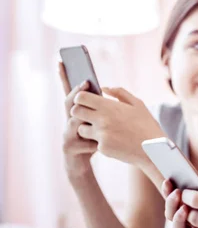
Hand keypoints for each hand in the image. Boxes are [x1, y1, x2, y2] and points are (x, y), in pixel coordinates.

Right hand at [59, 62, 97, 179]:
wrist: (83, 164)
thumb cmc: (94, 140)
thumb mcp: (99, 122)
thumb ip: (100, 108)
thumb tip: (106, 89)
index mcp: (76, 112)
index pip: (70, 92)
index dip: (64, 77)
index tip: (62, 62)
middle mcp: (68, 120)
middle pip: (69, 103)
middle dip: (77, 93)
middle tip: (85, 84)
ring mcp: (66, 133)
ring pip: (73, 122)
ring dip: (85, 119)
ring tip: (93, 117)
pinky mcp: (68, 147)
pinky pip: (81, 142)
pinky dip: (92, 144)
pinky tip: (99, 146)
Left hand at [69, 85, 164, 166]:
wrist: (154, 150)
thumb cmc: (147, 125)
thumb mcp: (138, 104)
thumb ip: (120, 93)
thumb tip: (104, 88)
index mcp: (109, 106)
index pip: (81, 97)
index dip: (81, 98)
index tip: (87, 101)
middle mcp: (102, 120)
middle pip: (75, 111)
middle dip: (80, 112)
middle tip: (89, 115)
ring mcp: (101, 135)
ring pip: (80, 129)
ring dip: (87, 128)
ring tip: (102, 129)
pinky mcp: (102, 148)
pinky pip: (93, 142)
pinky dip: (100, 141)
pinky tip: (114, 141)